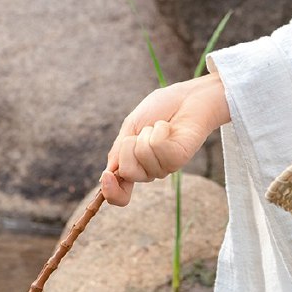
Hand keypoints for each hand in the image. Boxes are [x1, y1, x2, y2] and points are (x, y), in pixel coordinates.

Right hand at [102, 70, 229, 205]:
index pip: (120, 195)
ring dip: (146, 133)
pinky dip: (159, 130)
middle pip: (127, 172)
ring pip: (142, 156)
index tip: (107, 176)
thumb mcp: (130, 128)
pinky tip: (168, 128)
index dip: (111, 191)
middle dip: (129, 145)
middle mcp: (149, 171)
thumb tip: (105, 176)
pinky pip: (158, 147)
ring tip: (159, 127)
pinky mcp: (179, 159)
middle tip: (143, 131)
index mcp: (135, 166)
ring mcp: (165, 167)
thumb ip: (118, 152)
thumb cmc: (159, 110)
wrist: (187, 97)